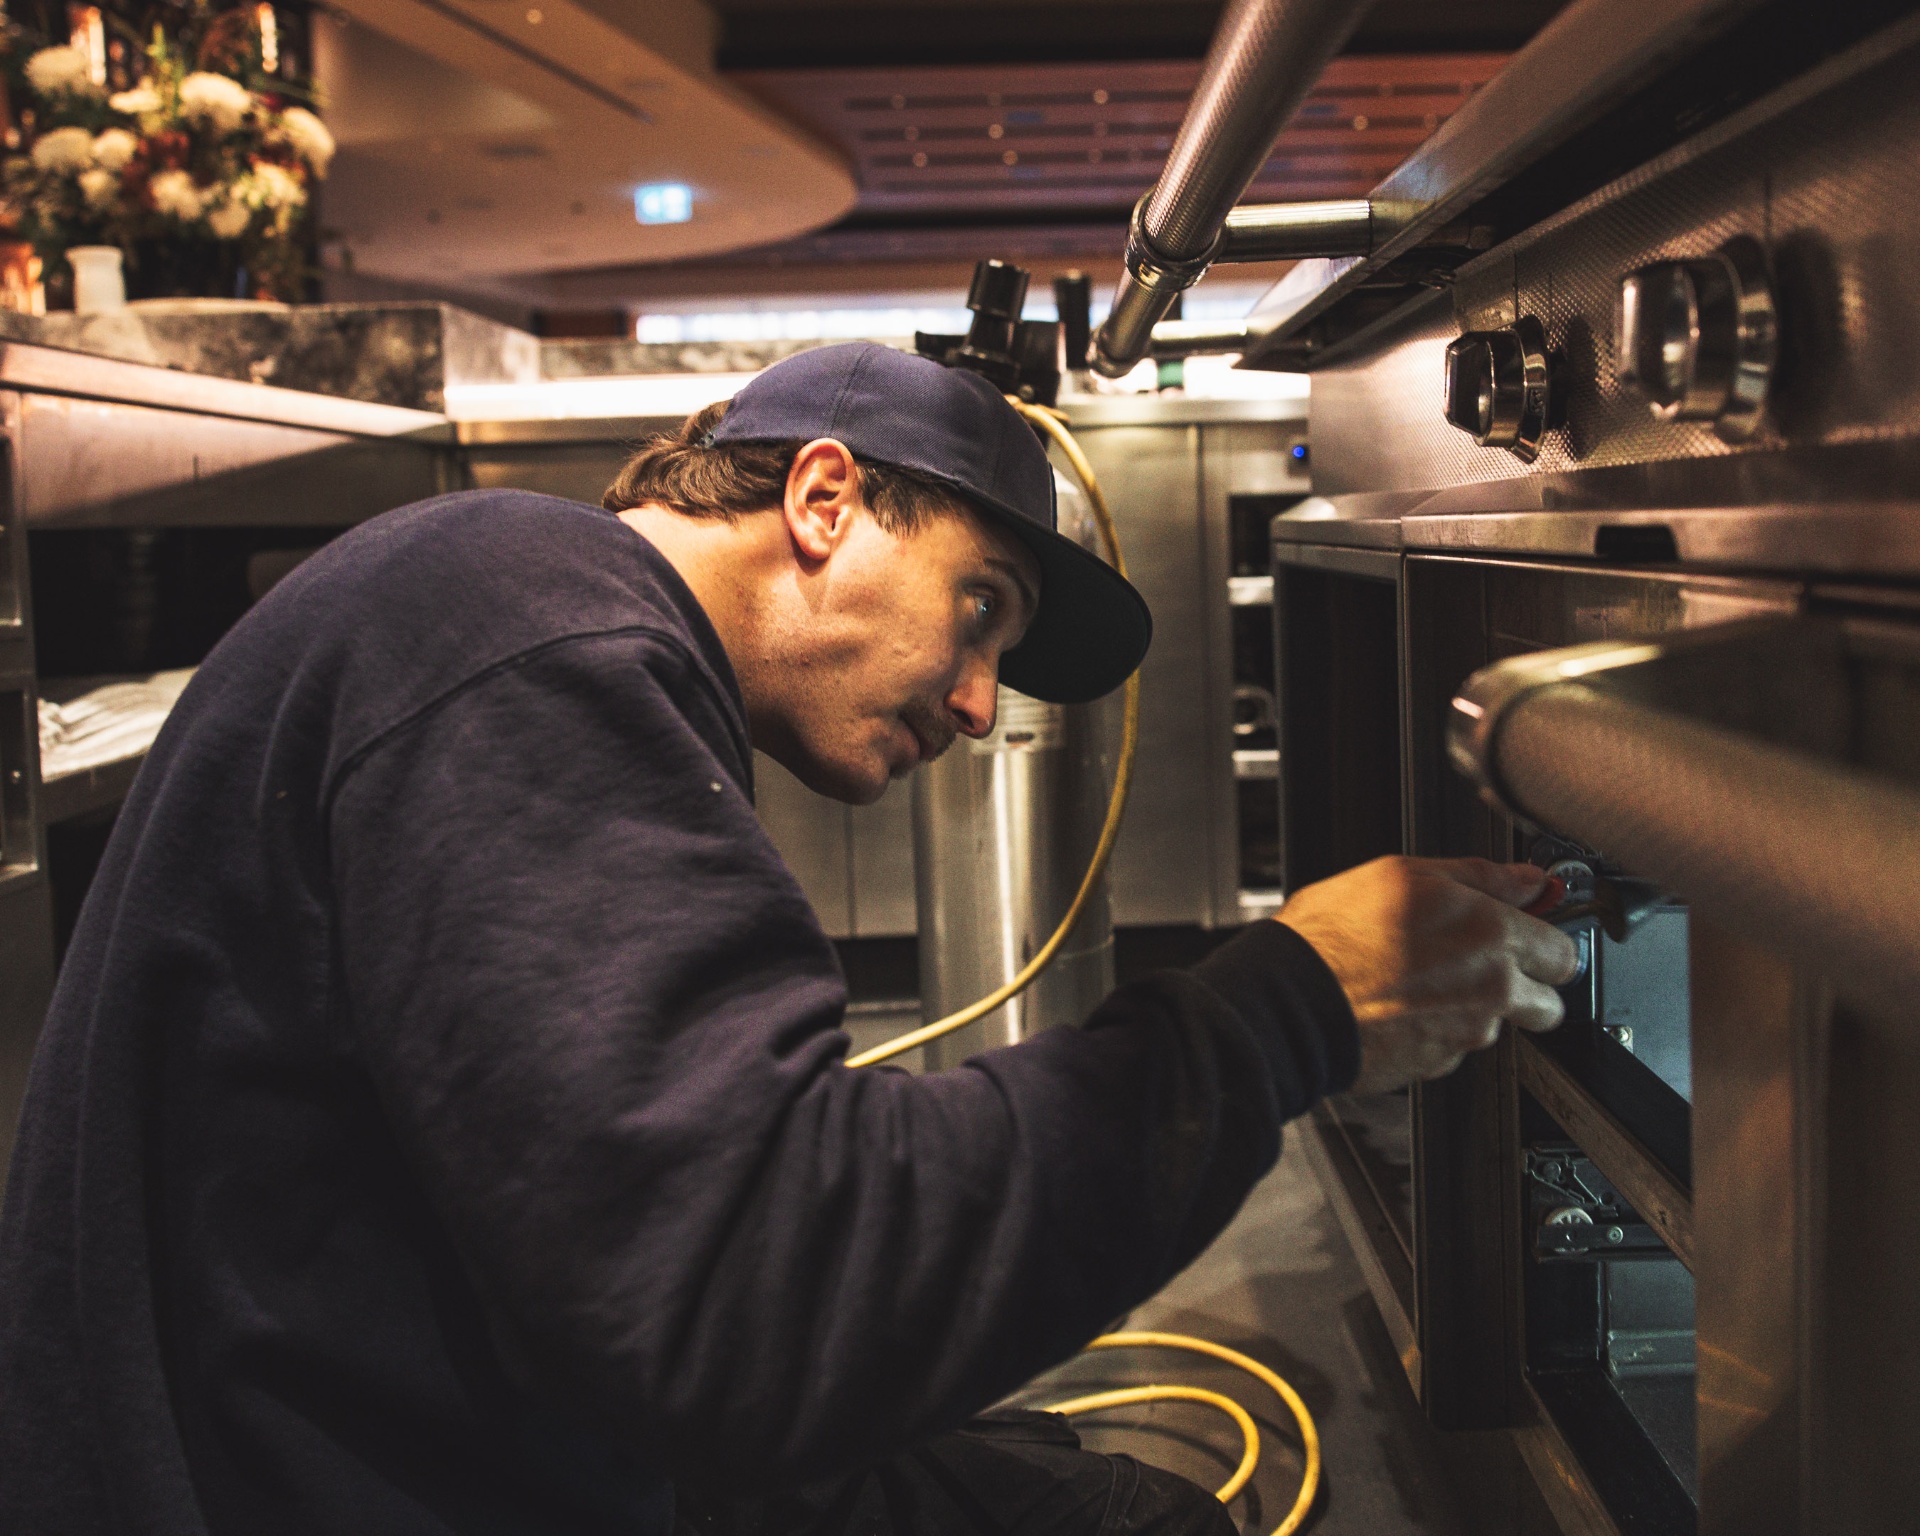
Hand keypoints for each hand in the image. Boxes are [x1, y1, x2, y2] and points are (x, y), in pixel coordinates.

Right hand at [1276, 856, 1580, 1093]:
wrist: (1292, 1002)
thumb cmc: (1336, 937)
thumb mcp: (1404, 875)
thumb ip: (1480, 876)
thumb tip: (1528, 881)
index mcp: (1493, 936)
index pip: (1564, 951)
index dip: (1544, 942)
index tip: (1528, 936)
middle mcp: (1492, 991)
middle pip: (1549, 1004)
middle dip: (1527, 987)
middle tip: (1484, 965)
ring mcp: (1466, 1034)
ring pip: (1496, 1025)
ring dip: (1473, 1008)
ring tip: (1420, 980)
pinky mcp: (1437, 1066)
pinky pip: (1453, 1047)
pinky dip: (1435, 1030)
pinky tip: (1400, 1005)